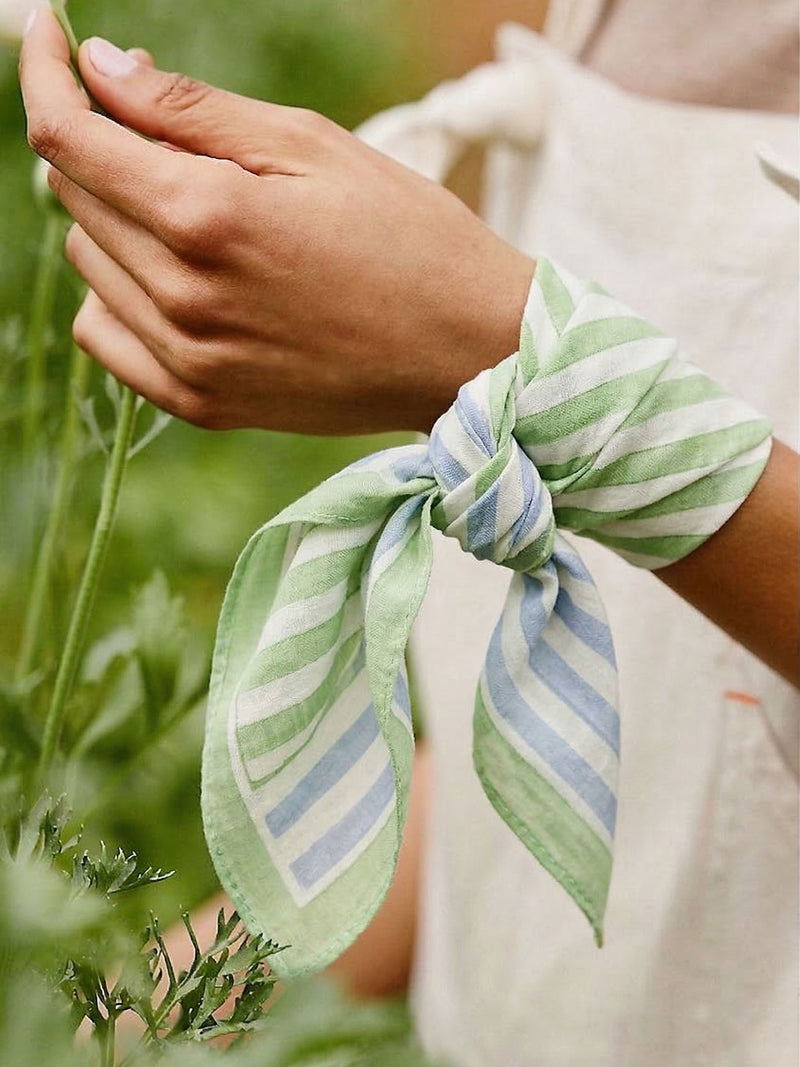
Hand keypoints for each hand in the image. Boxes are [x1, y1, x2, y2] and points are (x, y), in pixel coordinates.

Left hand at [19, 11, 533, 434]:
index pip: (67, 135)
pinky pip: (106, 339)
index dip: (45, 73)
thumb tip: (100, 69)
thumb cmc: (410, 237)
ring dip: (117, 222)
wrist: (468, 353)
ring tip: (198, 215)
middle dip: (99, 145)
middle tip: (167, 135)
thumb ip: (193, 109)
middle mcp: (182, 298)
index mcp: (207, 217)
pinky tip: (173, 281)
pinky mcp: (201, 405)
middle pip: (74, 196)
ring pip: (89, 265)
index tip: (51, 38)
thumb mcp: (312, 146)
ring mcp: (188, 361)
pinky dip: (117, 298)